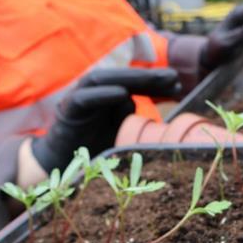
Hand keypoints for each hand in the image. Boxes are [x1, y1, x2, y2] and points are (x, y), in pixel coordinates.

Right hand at [31, 68, 179, 172]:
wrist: (63, 165)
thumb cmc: (97, 147)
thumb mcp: (122, 132)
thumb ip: (134, 118)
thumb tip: (151, 110)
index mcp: (108, 96)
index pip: (133, 83)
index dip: (155, 83)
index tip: (178, 84)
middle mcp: (94, 92)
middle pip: (121, 78)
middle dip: (148, 77)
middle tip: (173, 77)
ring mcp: (79, 99)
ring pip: (102, 80)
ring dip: (129, 78)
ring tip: (154, 80)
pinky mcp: (67, 111)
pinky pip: (83, 98)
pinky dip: (102, 94)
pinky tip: (122, 93)